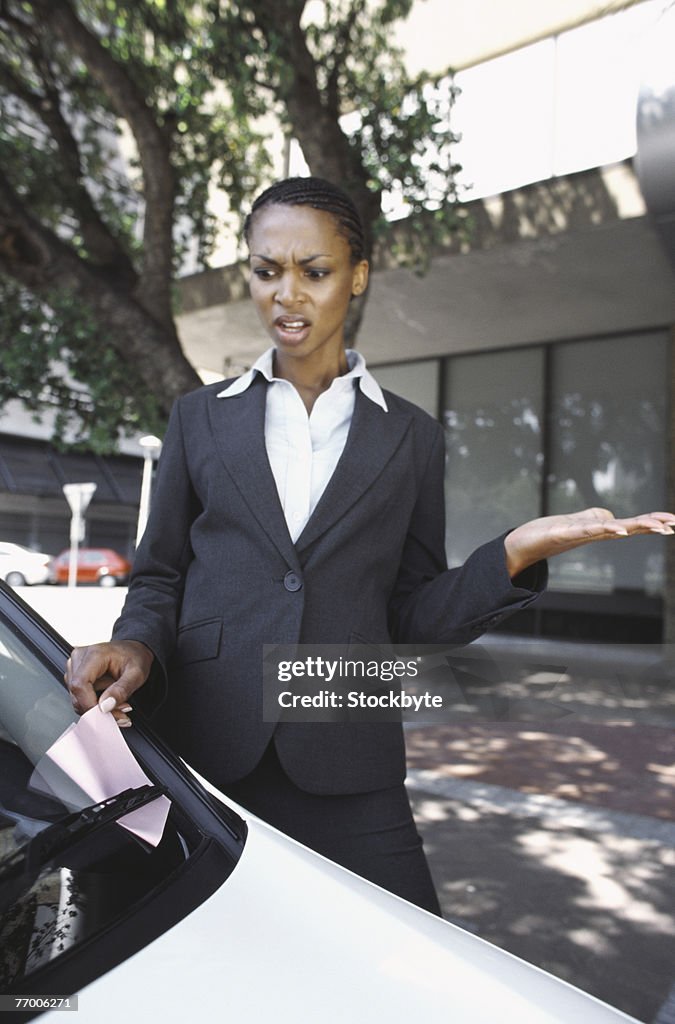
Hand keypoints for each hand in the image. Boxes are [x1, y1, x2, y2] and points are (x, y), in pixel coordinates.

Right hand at [65, 640, 154, 725]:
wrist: (134, 650)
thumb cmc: (135, 657)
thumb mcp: (136, 674)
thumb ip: (122, 690)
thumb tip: (105, 706)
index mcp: (94, 654)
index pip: (80, 685)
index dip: (90, 704)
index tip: (106, 715)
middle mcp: (80, 658)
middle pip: (77, 694)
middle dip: (97, 710)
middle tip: (120, 713)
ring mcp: (74, 665)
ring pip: (76, 698)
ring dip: (96, 708)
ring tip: (117, 703)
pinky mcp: (75, 674)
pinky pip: (78, 696)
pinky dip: (94, 703)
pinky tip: (108, 700)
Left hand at [504, 507, 674, 577]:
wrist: (522, 544)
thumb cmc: (550, 533)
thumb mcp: (579, 522)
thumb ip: (596, 520)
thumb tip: (612, 519)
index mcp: (599, 530)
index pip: (630, 524)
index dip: (651, 522)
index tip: (674, 522)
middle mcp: (593, 533)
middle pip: (627, 527)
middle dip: (650, 525)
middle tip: (673, 525)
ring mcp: (579, 533)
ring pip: (611, 529)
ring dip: (633, 528)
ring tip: (654, 527)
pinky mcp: (562, 532)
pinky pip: (586, 530)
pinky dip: (602, 529)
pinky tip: (617, 529)